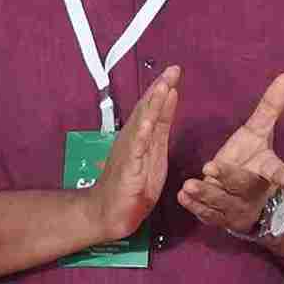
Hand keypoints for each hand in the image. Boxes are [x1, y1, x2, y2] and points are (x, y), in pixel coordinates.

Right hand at [78, 66, 181, 247]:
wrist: (107, 213)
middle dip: (160, 89)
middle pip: (147, 110)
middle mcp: (134, 140)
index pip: (154, 109)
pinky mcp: (128, 168)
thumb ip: (159, 131)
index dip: (164, 90)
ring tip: (163, 86)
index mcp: (143, 138)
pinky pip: (135, 149)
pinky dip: (141, 134)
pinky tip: (147, 121)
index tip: (175, 72)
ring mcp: (130, 152)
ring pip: (142, 123)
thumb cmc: (131, 187)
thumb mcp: (154, 155)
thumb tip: (168, 105)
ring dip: (152, 104)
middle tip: (173, 70)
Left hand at [176, 72, 283, 238]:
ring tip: (188, 185)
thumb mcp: (260, 133)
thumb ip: (270, 108)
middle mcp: (252, 191)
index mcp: (266, 171)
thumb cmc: (253, 159)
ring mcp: (235, 207)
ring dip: (205, 194)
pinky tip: (181, 197)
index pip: (275, 170)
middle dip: (228, 178)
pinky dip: (194, 207)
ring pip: (221, 202)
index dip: (281, 174)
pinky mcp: (219, 218)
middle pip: (242, 185)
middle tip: (210, 168)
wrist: (252, 201)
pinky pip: (207, 214)